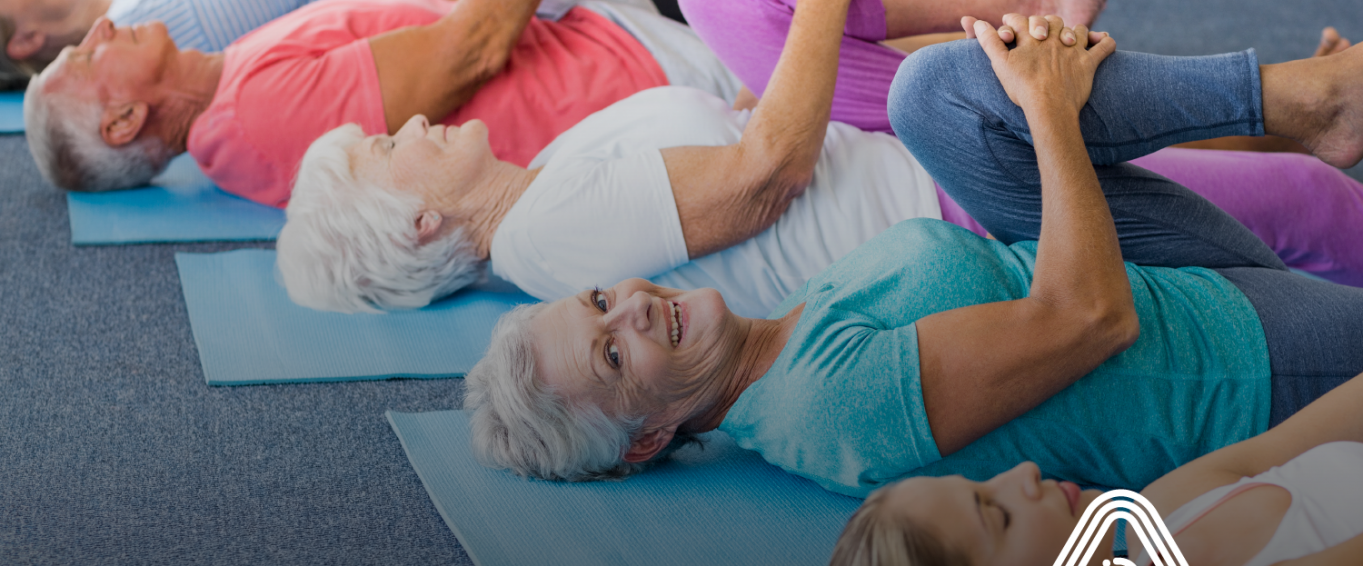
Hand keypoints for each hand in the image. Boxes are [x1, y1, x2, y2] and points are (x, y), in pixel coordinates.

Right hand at [969, 14, 1115, 115]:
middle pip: (1052, 22)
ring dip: (1074, 31)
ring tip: (1071, 38)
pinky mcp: (1089, 63)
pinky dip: (1105, 42)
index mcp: (1031, 39)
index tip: (1009, 25)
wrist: (1049, 106)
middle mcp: (1054, 40)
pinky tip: (1103, 40)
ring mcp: (1074, 50)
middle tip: (1041, 33)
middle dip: (1046, 24)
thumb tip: (976, 22)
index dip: (1013, 21)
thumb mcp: (1000, 64)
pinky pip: (1103, 48)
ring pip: (1077, 30)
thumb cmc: (1023, 87)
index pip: (1021, 21)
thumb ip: (989, 41)